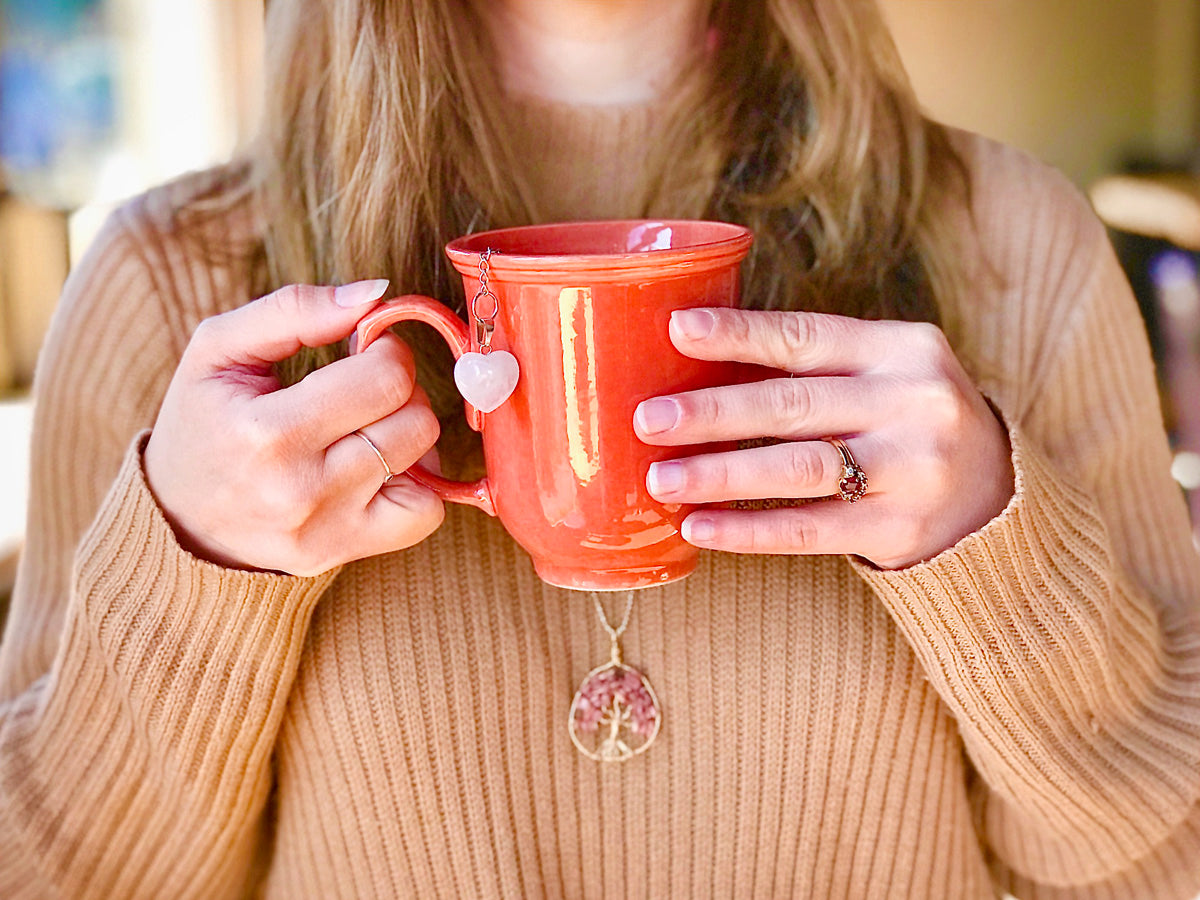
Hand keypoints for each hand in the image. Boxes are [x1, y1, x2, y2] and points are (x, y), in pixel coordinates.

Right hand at [144, 280, 443, 575]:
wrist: (179, 521)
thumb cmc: (204, 424)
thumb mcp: (219, 349)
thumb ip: (294, 309)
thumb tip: (375, 293)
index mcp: (267, 433)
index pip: (385, 377)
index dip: (384, 350)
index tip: (361, 351)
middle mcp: (302, 489)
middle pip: (414, 418)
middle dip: (399, 389)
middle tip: (362, 388)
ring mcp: (329, 528)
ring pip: (427, 459)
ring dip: (408, 432)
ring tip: (365, 427)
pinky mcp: (347, 551)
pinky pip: (427, 513)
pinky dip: (417, 485)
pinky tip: (379, 471)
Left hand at [633, 308, 1014, 569]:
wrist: (998, 497)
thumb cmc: (908, 422)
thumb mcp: (885, 374)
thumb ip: (816, 368)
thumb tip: (695, 366)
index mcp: (903, 349)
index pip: (807, 337)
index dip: (739, 334)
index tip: (677, 330)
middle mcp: (913, 403)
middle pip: (794, 405)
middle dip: (713, 412)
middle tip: (648, 418)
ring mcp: (911, 469)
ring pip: (798, 468)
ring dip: (721, 474)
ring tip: (661, 478)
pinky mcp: (899, 528)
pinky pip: (808, 529)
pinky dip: (748, 530)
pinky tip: (700, 527)